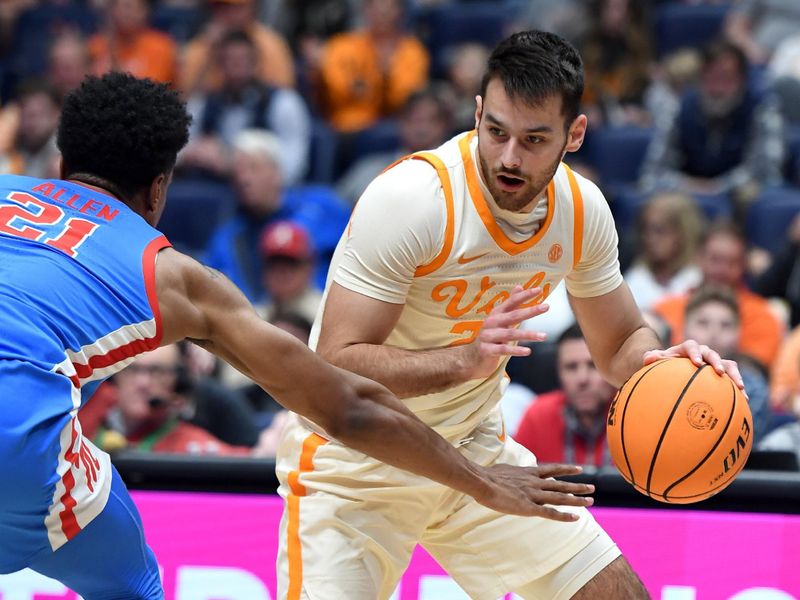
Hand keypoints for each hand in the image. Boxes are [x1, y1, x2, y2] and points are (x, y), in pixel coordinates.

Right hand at [462, 286, 548, 378]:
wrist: (472, 356)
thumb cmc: (491, 334)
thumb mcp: (499, 318)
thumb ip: (510, 303)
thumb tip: (519, 286)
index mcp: (496, 313)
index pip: (511, 302)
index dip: (524, 295)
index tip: (538, 289)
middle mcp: (491, 322)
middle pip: (513, 315)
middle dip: (530, 311)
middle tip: (546, 306)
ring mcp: (488, 336)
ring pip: (511, 334)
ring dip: (528, 334)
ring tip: (544, 336)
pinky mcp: (487, 350)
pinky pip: (503, 349)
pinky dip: (516, 350)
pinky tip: (528, 351)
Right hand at [474, 463, 593, 519]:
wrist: (482, 481)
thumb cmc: (487, 476)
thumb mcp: (503, 469)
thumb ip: (511, 473)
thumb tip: (508, 474)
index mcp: (528, 473)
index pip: (552, 469)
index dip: (566, 469)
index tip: (578, 469)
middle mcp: (534, 482)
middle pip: (560, 484)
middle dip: (577, 486)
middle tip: (592, 487)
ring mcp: (533, 495)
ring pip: (560, 497)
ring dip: (576, 499)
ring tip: (591, 500)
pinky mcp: (529, 508)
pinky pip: (550, 512)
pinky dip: (563, 516)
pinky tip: (575, 518)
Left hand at [642, 339, 745, 390]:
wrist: (673, 368)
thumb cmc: (664, 365)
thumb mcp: (657, 361)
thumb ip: (652, 358)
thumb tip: (647, 358)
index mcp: (686, 348)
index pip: (691, 346)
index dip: (695, 352)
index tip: (697, 362)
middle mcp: (703, 353)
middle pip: (712, 354)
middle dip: (717, 362)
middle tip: (718, 372)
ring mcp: (714, 362)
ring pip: (728, 365)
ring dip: (734, 375)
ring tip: (740, 387)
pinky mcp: (722, 373)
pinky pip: (733, 378)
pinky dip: (739, 388)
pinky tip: (745, 401)